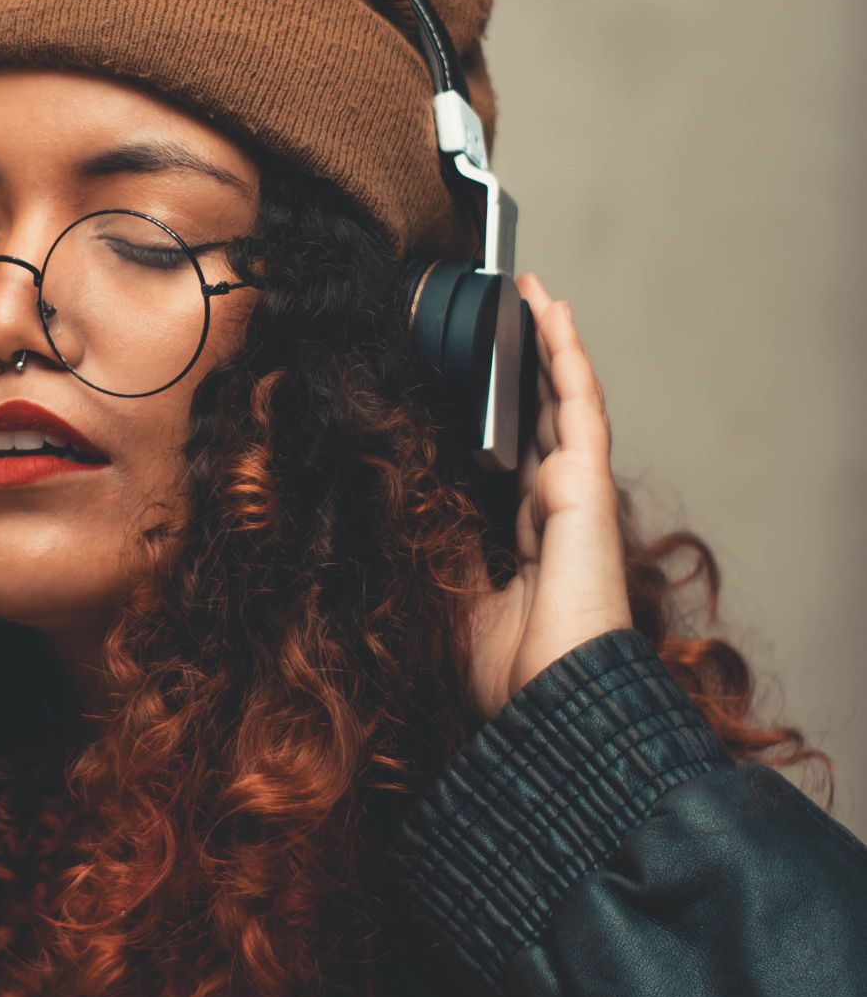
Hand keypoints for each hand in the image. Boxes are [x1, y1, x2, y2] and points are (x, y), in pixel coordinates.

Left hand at [464, 275, 631, 721]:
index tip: (477, 385)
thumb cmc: (512, 672)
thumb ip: (442, 555)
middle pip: (542, 422)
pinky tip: (555, 315)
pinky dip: (566, 356)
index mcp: (526, 539)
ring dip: (547, 347)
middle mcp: (556, 511)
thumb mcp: (454, 605)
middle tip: (509, 319)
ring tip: (532, 297)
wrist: (552, 699)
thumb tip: (410, 519)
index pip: (514, 462)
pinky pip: (579, 405)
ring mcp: (576, 496)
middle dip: (527, 371)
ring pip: (564, 403)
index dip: (502, 419)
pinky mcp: (587, 486)